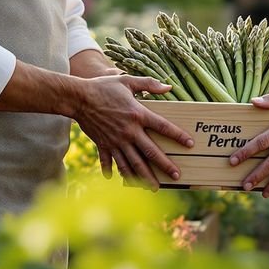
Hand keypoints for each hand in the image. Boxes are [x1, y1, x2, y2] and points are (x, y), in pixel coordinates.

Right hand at [73, 74, 193, 189]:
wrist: (79, 98)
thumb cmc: (103, 87)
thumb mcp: (127, 81)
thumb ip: (149, 84)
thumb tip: (168, 86)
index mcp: (138, 114)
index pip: (163, 127)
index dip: (178, 135)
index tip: (190, 144)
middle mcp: (129, 131)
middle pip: (151, 152)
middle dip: (165, 165)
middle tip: (176, 176)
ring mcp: (116, 141)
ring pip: (133, 163)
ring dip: (144, 177)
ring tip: (154, 187)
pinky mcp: (103, 145)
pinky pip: (110, 162)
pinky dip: (112, 171)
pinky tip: (116, 180)